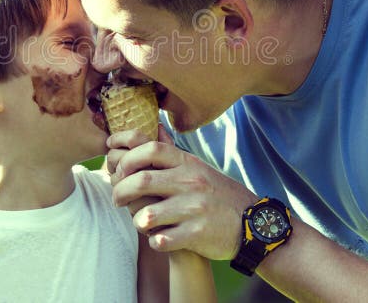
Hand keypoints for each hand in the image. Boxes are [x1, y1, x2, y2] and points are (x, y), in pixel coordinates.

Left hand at [107, 131, 256, 259]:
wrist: (253, 224)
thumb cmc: (217, 194)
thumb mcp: (198, 168)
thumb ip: (174, 153)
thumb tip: (155, 126)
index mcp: (188, 163)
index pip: (150, 148)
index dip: (126, 154)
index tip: (113, 163)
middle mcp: (190, 182)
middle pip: (141, 180)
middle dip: (120, 191)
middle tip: (116, 199)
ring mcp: (194, 209)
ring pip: (146, 215)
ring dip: (137, 221)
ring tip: (141, 222)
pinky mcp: (197, 234)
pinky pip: (161, 241)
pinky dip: (154, 241)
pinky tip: (159, 238)